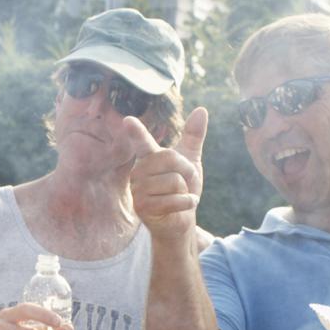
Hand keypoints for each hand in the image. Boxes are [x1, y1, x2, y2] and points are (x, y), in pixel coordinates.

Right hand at [120, 108, 207, 245]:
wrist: (180, 220)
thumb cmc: (182, 189)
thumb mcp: (190, 161)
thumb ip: (193, 136)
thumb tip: (201, 110)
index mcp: (148, 158)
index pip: (142, 142)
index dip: (136, 132)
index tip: (128, 120)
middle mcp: (139, 171)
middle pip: (171, 159)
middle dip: (188, 172)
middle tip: (186, 184)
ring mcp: (138, 190)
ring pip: (174, 181)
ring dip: (186, 191)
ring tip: (180, 197)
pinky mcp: (143, 207)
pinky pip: (174, 199)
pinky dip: (186, 204)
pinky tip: (182, 208)